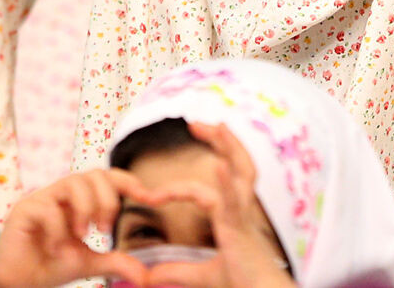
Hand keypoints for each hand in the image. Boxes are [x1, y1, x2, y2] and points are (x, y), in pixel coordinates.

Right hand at [0, 170, 150, 287]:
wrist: (16, 282)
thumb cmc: (50, 265)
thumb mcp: (89, 263)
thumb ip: (116, 262)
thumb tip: (146, 276)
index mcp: (80, 200)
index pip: (108, 178)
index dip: (130, 183)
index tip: (152, 198)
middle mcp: (62, 193)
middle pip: (94, 173)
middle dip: (107, 200)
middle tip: (104, 230)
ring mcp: (43, 197)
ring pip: (74, 183)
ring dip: (85, 210)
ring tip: (82, 237)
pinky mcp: (24, 209)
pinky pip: (49, 208)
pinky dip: (58, 231)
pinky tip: (55, 249)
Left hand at [123, 121, 295, 287]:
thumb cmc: (243, 285)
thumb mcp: (205, 277)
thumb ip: (178, 272)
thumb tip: (149, 276)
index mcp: (232, 218)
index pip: (206, 190)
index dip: (178, 188)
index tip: (151, 195)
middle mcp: (241, 211)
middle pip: (237, 165)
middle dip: (221, 141)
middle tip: (197, 122)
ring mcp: (244, 217)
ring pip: (241, 172)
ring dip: (230, 147)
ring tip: (215, 125)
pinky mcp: (241, 230)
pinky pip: (233, 201)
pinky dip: (225, 181)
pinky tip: (217, 165)